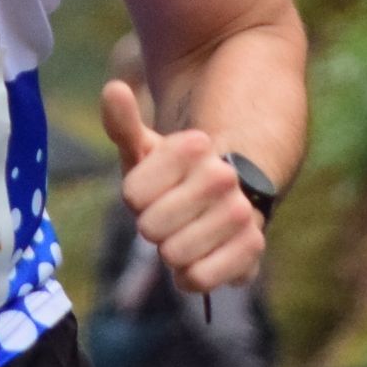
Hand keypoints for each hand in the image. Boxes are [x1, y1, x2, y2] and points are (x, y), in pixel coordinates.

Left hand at [101, 78, 265, 292]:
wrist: (224, 200)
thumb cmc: (172, 177)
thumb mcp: (144, 150)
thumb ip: (124, 123)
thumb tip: (113, 89)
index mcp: (193, 145)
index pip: (132, 195)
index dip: (135, 198)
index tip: (153, 189)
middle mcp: (222, 176)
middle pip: (150, 227)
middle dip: (152, 226)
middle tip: (169, 215)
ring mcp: (241, 212)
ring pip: (174, 255)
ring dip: (171, 252)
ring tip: (185, 234)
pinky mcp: (252, 248)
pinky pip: (200, 278)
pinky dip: (189, 277)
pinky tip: (197, 260)